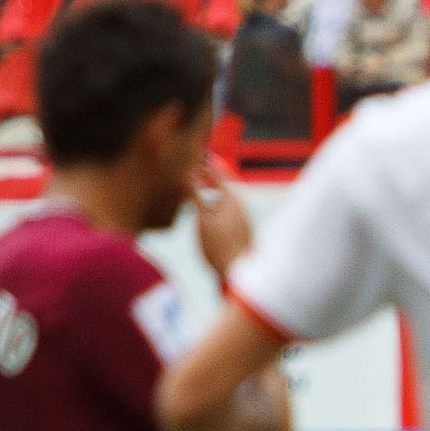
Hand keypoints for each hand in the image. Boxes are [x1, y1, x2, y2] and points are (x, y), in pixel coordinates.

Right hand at [194, 158, 252, 275]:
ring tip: (194, 189)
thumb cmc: (219, 248)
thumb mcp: (202, 220)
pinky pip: (224, 211)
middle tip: (192, 170)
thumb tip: (187, 175)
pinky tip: (204, 213)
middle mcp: (240, 207)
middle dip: (206, 178)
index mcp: (233, 199)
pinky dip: (212, 205)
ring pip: (223, 199)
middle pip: (221, 186)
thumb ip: (194, 196)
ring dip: (209, 192)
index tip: (195, 153)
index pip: (217, 174)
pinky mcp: (240, 232)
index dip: (205, 163)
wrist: (238, 277)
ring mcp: (241, 220)